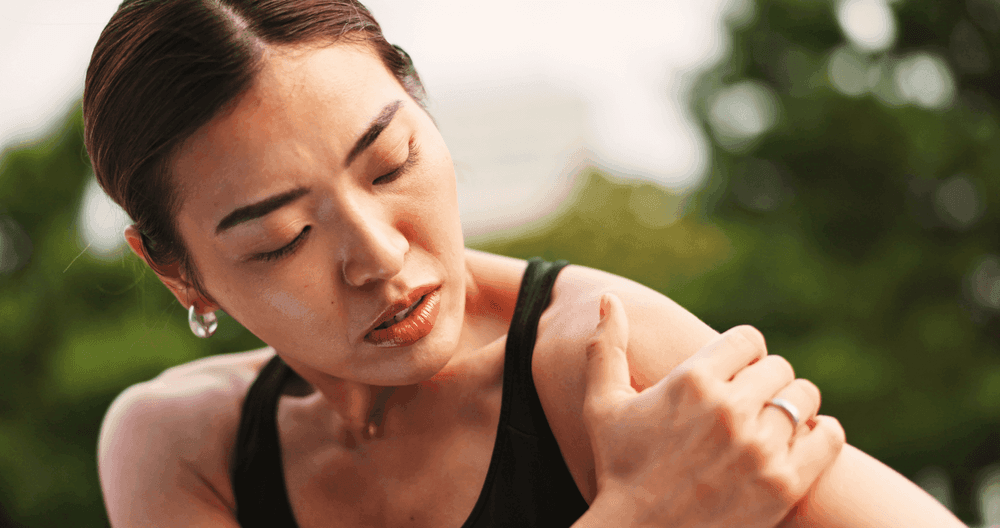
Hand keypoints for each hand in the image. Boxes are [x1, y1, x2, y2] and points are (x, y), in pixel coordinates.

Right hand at [582, 294, 844, 527]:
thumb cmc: (619, 468)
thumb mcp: (602, 406)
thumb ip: (606, 348)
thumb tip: (611, 297)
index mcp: (691, 380)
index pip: (748, 339)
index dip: (742, 355)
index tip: (732, 374)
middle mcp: (729, 409)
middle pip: (778, 367)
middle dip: (764, 382)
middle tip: (748, 406)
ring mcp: (760, 448)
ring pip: (804, 397)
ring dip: (792, 407)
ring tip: (769, 426)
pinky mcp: (785, 484)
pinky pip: (829, 436)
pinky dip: (821, 434)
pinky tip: (796, 443)